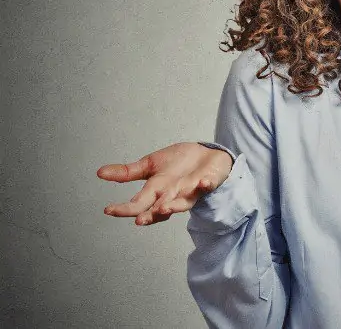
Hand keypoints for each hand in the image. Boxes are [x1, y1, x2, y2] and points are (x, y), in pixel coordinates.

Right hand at [97, 142, 233, 225]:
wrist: (205, 153)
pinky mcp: (208, 182)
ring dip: (174, 206)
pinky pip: (207, 186)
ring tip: (163, 208)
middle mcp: (172, 195)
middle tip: (138, 220)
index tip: (109, 210)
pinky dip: (205, 185)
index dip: (125, 209)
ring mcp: (191, 191)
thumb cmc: (179, 162)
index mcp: (156, 190)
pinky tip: (202, 183)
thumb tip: (100, 173)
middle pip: (159, 209)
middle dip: (149, 215)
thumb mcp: (150, 164)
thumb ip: (128, 172)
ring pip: (182, 203)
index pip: (138, 203)